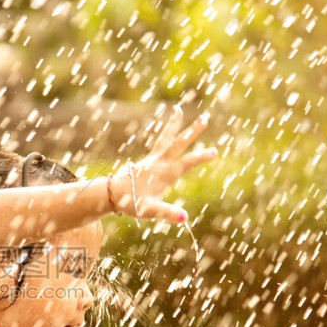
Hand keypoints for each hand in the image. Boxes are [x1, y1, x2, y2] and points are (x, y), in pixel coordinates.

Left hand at [115, 105, 216, 222]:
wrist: (112, 194)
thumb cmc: (131, 203)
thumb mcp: (150, 210)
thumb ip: (167, 213)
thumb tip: (185, 218)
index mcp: (164, 173)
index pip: (186, 163)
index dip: (200, 158)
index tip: (214, 151)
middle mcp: (159, 162)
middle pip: (178, 143)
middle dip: (192, 132)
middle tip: (205, 118)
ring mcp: (153, 159)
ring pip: (165, 137)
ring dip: (173, 124)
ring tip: (177, 108)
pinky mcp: (148, 160)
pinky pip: (160, 142)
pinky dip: (166, 133)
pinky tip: (170, 129)